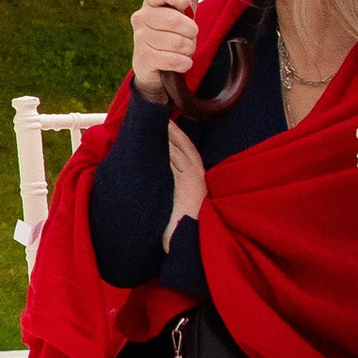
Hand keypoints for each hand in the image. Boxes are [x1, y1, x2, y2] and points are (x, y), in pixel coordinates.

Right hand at [129, 0, 199, 102]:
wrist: (155, 67)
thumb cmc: (171, 36)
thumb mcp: (183, 16)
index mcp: (152, 2)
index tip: (188, 7)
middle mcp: (141, 17)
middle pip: (173, 19)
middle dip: (191, 31)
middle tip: (191, 36)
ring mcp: (140, 38)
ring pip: (175, 41)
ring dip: (188, 49)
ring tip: (186, 50)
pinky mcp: (143, 58)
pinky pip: (172, 59)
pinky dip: (184, 63)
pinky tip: (182, 62)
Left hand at [164, 119, 209, 241]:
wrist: (191, 244)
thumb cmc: (184, 227)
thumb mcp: (179, 203)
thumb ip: (174, 189)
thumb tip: (160, 179)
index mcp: (199, 180)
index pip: (188, 152)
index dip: (178, 138)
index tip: (167, 125)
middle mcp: (199, 177)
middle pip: (186, 147)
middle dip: (174, 130)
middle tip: (161, 114)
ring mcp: (195, 180)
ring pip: (181, 151)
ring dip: (170, 136)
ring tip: (158, 121)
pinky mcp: (188, 184)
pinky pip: (177, 162)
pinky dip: (170, 149)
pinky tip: (162, 139)